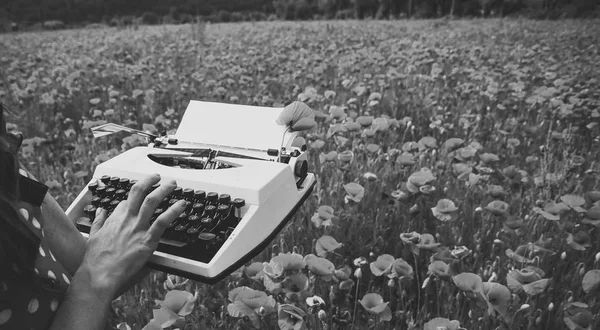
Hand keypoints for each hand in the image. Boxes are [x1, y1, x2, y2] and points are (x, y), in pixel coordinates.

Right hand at [77, 173, 185, 298]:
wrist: (99, 275)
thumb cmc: (95, 259)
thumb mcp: (93, 235)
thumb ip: (98, 221)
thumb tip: (99, 210)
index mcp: (114, 218)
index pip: (127, 201)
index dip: (134, 198)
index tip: (140, 197)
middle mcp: (127, 219)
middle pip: (138, 192)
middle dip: (149, 181)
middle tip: (157, 177)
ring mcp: (137, 228)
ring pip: (152, 202)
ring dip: (164, 190)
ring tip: (172, 184)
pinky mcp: (147, 240)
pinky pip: (163, 221)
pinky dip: (173, 211)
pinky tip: (181, 204)